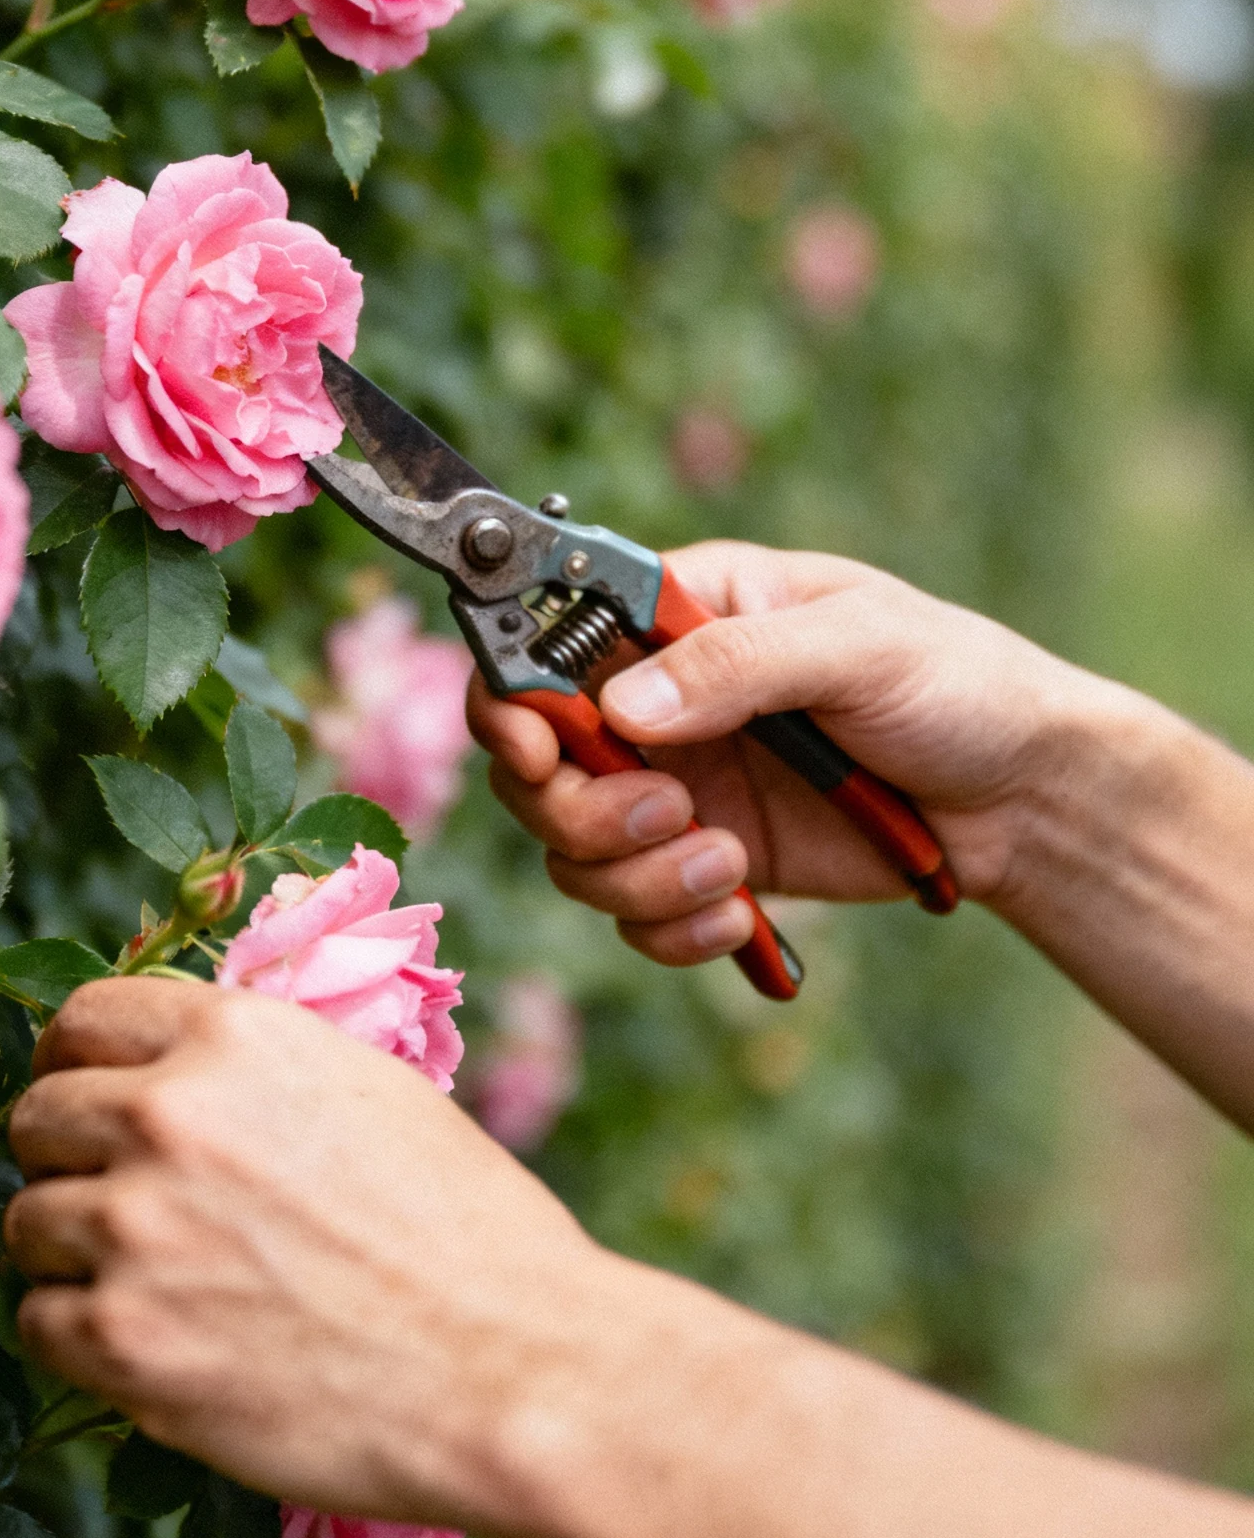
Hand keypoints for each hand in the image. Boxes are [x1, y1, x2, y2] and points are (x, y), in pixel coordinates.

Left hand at [6, 977, 611, 1530]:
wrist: (510, 1368)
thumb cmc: (466, 1232)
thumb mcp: (365, 1089)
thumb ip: (253, 1071)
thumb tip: (172, 1071)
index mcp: (232, 1036)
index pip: (83, 1016)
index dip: (75, 1060)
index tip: (83, 1097)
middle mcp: (167, 1113)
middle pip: (36, 1117)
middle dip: (66, 1158)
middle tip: (117, 1203)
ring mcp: (135, 1228)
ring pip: (25, 1223)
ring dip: (72, 1253)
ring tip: (148, 1283)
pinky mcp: (124, 1342)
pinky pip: (39, 1324)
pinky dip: (80, 1339)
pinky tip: (152, 1345)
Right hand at [467, 540, 1111, 967]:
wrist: (1024, 798)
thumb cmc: (955, 683)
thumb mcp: (858, 646)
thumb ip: (739, 665)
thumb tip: (624, 705)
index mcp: (679, 611)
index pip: (543, 638)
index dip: (513, 697)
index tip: (539, 750)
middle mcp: (656, 698)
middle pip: (535, 763)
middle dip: (581, 810)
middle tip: (669, 815)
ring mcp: (677, 783)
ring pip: (573, 848)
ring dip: (634, 877)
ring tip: (730, 872)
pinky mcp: (705, 860)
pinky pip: (632, 910)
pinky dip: (668, 927)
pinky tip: (740, 916)